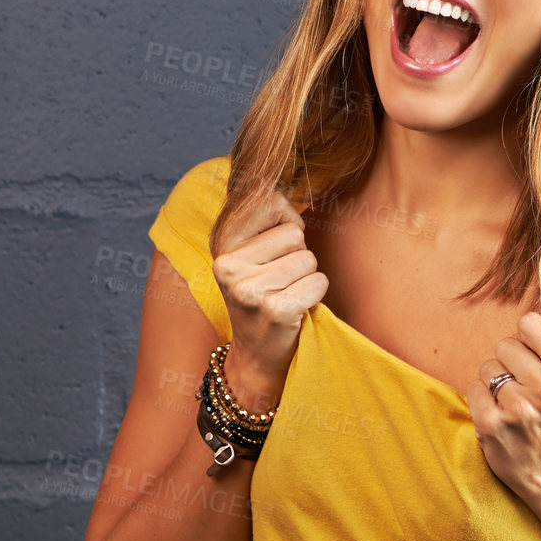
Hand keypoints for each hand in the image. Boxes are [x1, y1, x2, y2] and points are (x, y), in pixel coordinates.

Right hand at [210, 184, 328, 398]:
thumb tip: (278, 186)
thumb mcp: (248, 256)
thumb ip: (260, 220)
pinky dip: (315, 296)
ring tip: (286, 294)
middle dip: (298, 256)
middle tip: (281, 281)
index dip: (287, 222)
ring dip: (307, 278)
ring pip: (309, 259)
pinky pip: (318, 283)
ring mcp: (250, 290)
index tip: (276, 248)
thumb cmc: (260, 296)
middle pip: (296, 234)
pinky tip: (295, 309)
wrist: (255, 355)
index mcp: (221, 246)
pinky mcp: (275, 310)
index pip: (272, 202)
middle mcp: (229, 266)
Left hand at [465, 284, 540, 506]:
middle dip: (510, 364)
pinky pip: (472, 390)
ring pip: (486, 368)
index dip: (528, 342)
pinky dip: (481, 401)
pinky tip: (500, 417)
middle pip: (504, 345)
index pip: (528, 323)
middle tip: (527, 389)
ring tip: (515, 405)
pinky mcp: (491, 427)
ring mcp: (518, 411)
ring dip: (495, 384)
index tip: (539, 364)